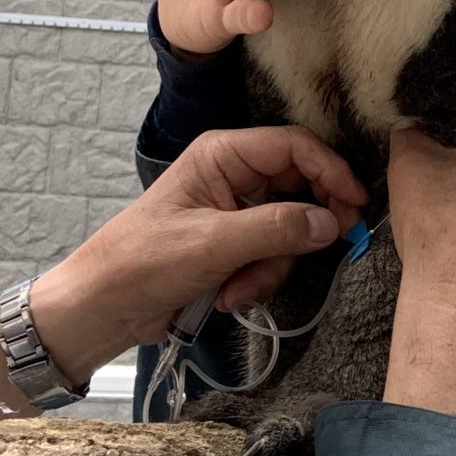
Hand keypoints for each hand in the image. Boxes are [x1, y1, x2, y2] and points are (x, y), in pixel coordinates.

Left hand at [0, 126, 367, 407]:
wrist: (101, 309)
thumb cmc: (142, 263)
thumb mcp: (213, 244)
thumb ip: (276, 229)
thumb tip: (331, 222)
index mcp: (223, 155)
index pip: (294, 147)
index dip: (330, 171)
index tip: (354, 205)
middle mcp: (233, 176)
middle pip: (299, 188)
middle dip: (298, 231)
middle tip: (314, 253)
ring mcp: (235, 211)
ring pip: (290, 228)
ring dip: (272, 265)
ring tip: (239, 290)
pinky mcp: (234, 245)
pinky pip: (272, 254)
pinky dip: (258, 279)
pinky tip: (230, 296)